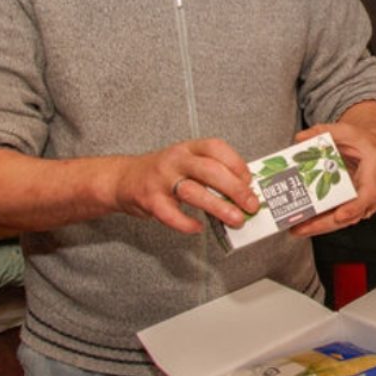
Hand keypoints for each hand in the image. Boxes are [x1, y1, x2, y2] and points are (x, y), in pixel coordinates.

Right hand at [108, 138, 257, 235]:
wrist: (124, 179)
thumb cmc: (164, 172)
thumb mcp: (187, 162)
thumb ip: (212, 172)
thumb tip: (243, 192)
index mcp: (189, 147)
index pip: (217, 148)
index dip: (237, 164)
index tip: (250, 181)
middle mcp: (176, 160)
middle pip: (210, 170)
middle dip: (235, 189)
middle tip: (251, 205)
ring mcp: (161, 179)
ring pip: (193, 192)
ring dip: (219, 207)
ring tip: (236, 219)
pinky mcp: (150, 200)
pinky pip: (171, 214)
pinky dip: (187, 223)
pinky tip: (198, 228)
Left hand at [290, 120, 375, 237]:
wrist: (375, 148)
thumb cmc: (363, 141)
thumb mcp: (346, 131)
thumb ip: (323, 132)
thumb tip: (300, 138)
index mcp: (375, 168)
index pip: (368, 193)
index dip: (354, 207)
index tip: (339, 215)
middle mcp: (374, 189)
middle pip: (353, 213)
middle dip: (326, 224)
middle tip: (303, 228)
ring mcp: (367, 201)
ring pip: (346, 219)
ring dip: (321, 225)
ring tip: (297, 227)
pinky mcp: (357, 206)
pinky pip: (342, 217)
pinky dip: (324, 221)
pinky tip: (305, 222)